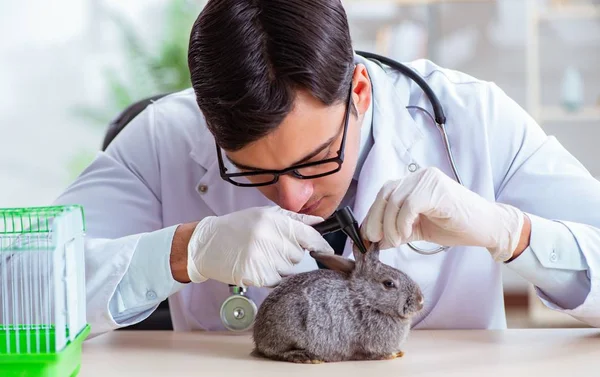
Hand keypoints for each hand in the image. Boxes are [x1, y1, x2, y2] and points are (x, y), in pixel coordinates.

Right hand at [186, 206, 333, 286]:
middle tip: (273, 248)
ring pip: (289, 269)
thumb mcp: (263, 214)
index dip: (320, 244)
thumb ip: (293, 218)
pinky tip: (258, 266)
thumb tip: (319, 221)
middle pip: (299, 255)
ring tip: (262, 256)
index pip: (308, 236)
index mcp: (273, 221)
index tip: (326, 250)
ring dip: (281, 266)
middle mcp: (269, 238)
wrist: (205, 244)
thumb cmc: (235, 228)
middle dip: (291, 254)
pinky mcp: (256, 274)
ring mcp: (262, 258)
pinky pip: (277, 281)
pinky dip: (271, 277)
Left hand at [361, 167, 524, 261]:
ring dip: (390, 225)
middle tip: (375, 240)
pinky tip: (407, 235)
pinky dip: (403, 222)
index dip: (372, 215)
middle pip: (385, 194)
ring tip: (396, 241)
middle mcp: (419, 176)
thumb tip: (374, 240)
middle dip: (375, 219)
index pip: (384, 194)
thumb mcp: (419, 229)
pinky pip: (409, 205)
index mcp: (414, 183)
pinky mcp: (436, 189)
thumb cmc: (456, 226)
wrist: (487, 227)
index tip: (367, 236)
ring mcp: (428, 180)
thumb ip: (397, 231)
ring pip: (395, 200)